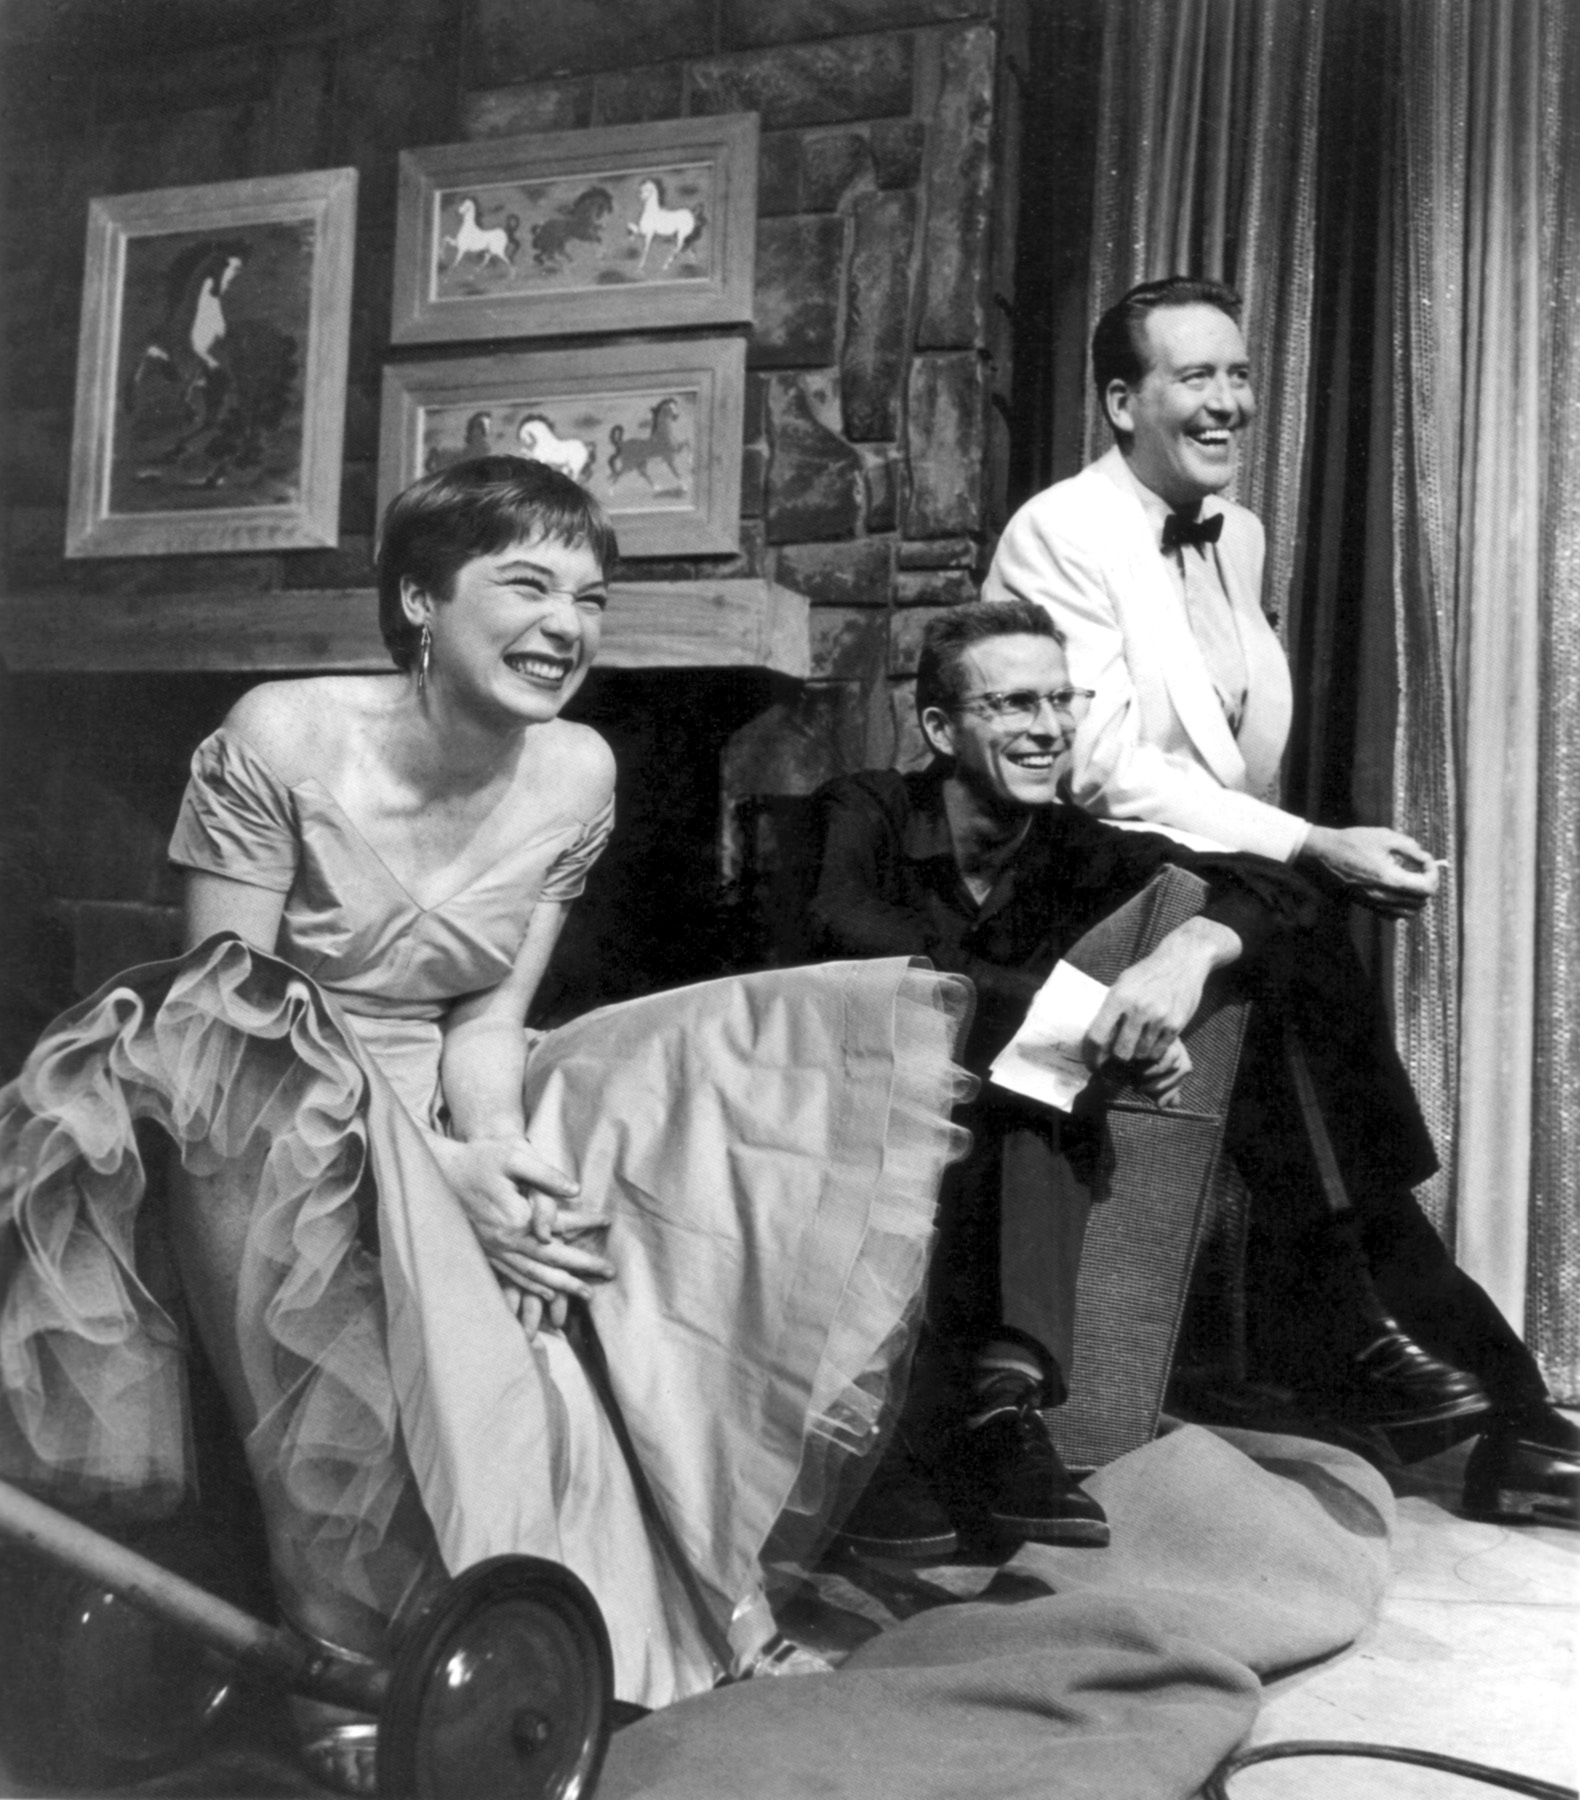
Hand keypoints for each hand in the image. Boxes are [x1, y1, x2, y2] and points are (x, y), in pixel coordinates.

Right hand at [429, 1135, 614, 1336]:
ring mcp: (494, 1251)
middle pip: (552, 1259)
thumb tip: (575, 1191)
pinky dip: (534, 1287)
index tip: (609, 1222)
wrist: (439, 1172)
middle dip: (582, 1269)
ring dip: (563, 1285)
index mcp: (517, 1218)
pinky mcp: (486, 1253)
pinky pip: (514, 1277)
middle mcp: (506, 1241)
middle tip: (609, 1273)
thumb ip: (546, 1175)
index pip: (561, 1226)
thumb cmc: (479, 1159)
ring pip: (535, 1275)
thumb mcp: (513, 1157)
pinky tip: (548, 1294)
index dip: (586, 1224)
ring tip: (586, 1293)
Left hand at [1082, 920, 1232, 1109]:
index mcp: (1118, 997)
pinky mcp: (1175, 1025)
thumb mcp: (1122, 984)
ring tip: (1135, 1048)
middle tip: (1114, 1061)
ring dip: (1136, 1056)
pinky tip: (1150, 1044)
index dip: (1091, 1055)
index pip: (1097, 1036)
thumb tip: (1096, 1039)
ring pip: (1141, 1055)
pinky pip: (1159, 1051)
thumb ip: (1110, 1009)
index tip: (1092, 1063)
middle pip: (1120, 1053)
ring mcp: (1159, 1018)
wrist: (1182, 961)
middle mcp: (1138, 1008)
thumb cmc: (1147, 974)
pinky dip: (1152, 1052)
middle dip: (1116, 1060)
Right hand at [1301, 825, 1440, 915]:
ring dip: (1416, 896)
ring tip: (1410, 879)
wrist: (1321, 854)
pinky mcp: (1366, 905)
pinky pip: (1394, 915)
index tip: (1426, 860)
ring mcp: (1374, 903)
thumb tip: (1425, 858)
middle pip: (1422, 901)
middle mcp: (1383, 896)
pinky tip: (1396, 889)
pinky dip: (1403, 905)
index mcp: (1390, 878)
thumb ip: (1411, 847)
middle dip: (1427, 883)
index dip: (1433, 872)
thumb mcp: (1385, 836)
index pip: (1427, 887)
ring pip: (1410, 911)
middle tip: (1420, 867)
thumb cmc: (1352, 842)